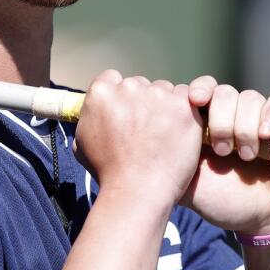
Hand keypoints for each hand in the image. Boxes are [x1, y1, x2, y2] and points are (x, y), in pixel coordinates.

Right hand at [72, 70, 202, 208]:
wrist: (137, 191)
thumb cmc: (108, 172)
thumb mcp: (82, 142)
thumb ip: (90, 117)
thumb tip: (94, 111)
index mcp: (101, 92)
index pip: (112, 78)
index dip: (119, 96)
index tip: (124, 113)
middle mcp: (128, 87)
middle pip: (139, 84)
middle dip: (143, 102)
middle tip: (145, 130)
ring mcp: (157, 95)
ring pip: (164, 90)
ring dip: (164, 107)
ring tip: (163, 136)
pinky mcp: (183, 106)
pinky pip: (187, 99)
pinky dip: (184, 114)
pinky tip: (178, 134)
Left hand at [180, 76, 269, 233]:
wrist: (264, 220)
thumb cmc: (223, 202)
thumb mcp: (187, 184)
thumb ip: (166, 162)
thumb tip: (137, 143)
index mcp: (208, 123)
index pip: (202, 91)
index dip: (199, 91)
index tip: (194, 101)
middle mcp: (235, 115)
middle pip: (224, 93)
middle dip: (222, 120)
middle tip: (223, 151)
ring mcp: (262, 117)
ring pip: (250, 98)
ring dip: (246, 126)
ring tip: (245, 156)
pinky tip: (266, 134)